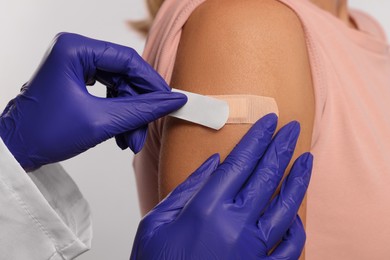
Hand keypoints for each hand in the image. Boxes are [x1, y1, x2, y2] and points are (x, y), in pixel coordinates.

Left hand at [0, 33, 185, 170]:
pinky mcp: (76, 82)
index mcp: (75, 49)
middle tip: (146, 130)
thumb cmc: (44, 133)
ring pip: (118, 88)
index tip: (169, 100)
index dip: (152, 82)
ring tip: (131, 140)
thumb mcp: (102, 121)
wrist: (15, 152)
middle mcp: (75, 52)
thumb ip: (142, 110)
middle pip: (124, 76)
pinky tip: (121, 135)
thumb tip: (172, 101)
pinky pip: (108, 95)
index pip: (127, 59)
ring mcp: (75, 66)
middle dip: (138, 107)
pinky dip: (118, 115)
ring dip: (129, 115)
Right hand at [130, 114, 312, 259]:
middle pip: (266, 176)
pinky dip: (296, 228)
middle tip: (292, 127)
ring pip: (285, 207)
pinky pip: (289, 247)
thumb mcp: (157, 222)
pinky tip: (296, 214)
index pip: (240, 162)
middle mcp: (234, 225)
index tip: (269, 120)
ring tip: (306, 158)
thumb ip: (187, 189)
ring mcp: (253, 250)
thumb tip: (214, 163)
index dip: (257, 138)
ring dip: (298, 179)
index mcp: (206, 209)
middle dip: (281, 147)